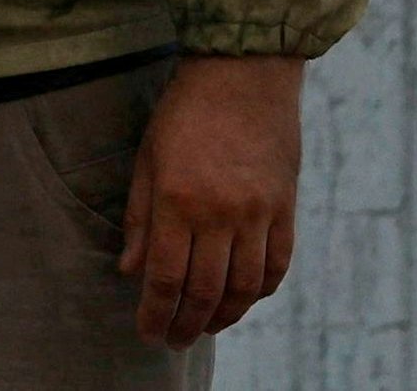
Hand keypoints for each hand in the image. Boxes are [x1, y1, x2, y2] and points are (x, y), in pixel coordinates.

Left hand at [119, 55, 304, 345]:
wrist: (243, 75)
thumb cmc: (184, 114)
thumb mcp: (147, 160)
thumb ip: (140, 219)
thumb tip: (131, 272)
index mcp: (177, 201)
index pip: (166, 278)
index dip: (156, 314)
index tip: (148, 333)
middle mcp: (220, 214)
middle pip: (205, 291)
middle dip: (187, 324)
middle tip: (174, 340)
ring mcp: (258, 214)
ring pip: (245, 287)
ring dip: (225, 315)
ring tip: (205, 325)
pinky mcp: (286, 208)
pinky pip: (277, 265)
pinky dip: (261, 291)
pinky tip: (244, 298)